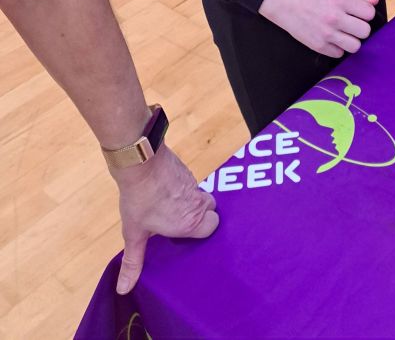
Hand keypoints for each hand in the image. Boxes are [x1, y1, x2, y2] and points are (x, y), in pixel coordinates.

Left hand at [113, 145, 217, 293]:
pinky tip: (165, 189)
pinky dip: (183, 188)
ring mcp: (194, 184)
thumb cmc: (139, 200)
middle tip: (182, 221)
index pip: (212, 227)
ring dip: (192, 202)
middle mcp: (197, 203)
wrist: (140, 162)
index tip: (187, 234)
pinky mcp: (187, 170)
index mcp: (189, 222)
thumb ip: (133, 262)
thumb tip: (123, 289)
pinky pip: (192, 183)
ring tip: (171, 206)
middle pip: (212, 210)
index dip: (203, 230)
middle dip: (202, 215)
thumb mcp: (134, 233)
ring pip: (202, 196)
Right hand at [259, 0, 378, 56]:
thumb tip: (374, 1)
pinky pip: (339, 54)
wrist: (287, 6)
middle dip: (361, 29)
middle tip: (352, 25)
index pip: (369, 13)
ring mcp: (326, 34)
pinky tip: (332, 40)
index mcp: (340, 1)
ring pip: (355, 46)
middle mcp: (334, 18)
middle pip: (365, 32)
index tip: (360, 14)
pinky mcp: (319, 46)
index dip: (366, 14)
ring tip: (344, 34)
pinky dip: (338, 48)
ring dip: (352, 41)